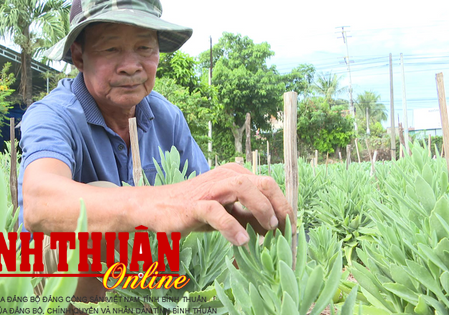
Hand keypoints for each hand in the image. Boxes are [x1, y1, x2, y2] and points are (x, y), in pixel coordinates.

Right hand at [146, 163, 294, 245]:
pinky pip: (216, 211)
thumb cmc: (193, 210)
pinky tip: (242, 241)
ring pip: (244, 187)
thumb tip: (274, 229)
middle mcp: (225, 176)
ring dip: (261, 208)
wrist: (156, 208)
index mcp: (235, 174)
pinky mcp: (194, 205)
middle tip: (285, 230)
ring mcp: (210, 188)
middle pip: (264, 182)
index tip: (291, 229)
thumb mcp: (227, 212)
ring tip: (269, 229)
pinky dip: (232, 226)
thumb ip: (248, 217)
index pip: (269, 185)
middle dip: (280, 206)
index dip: (284, 207)